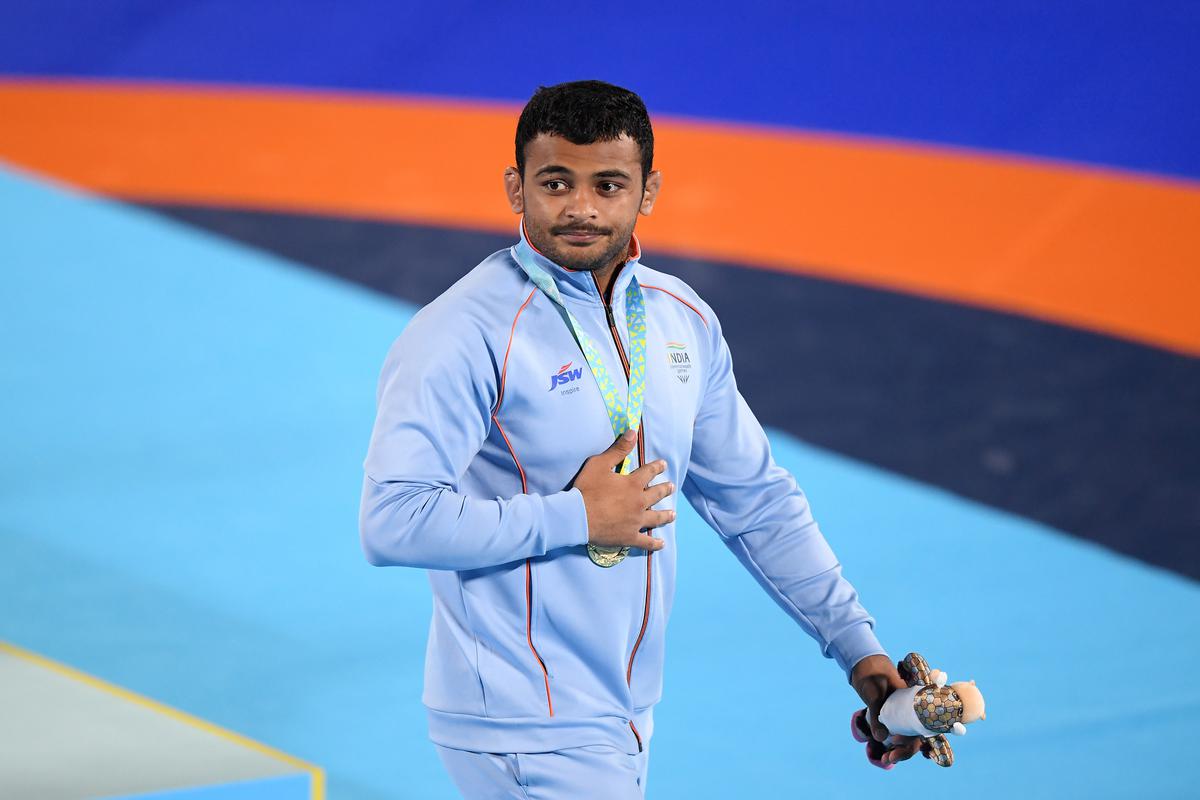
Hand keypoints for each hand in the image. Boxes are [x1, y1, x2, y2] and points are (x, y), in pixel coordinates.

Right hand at [572, 429, 673, 551]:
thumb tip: (633, 432)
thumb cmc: (586, 489)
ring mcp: (636, 521)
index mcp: (632, 484)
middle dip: (665, 489)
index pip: (649, 472)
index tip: (664, 464)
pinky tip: (661, 544)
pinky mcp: (629, 537)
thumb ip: (618, 449)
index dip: (657, 467)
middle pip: (656, 495)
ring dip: (665, 515)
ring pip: (656, 518)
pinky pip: (646, 542)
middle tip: (671, 487)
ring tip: (673, 514)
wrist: (577, 516)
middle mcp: (639, 502)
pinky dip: (655, 544)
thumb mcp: (600, 464)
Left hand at [850, 654, 922, 767]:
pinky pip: (899, 735)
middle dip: (906, 750)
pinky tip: (886, 754)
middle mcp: (912, 710)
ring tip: (885, 759)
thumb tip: (881, 739)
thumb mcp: (873, 694)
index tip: (899, 746)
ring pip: (909, 738)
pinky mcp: (895, 718)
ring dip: (900, 750)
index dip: (915, 741)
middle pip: (916, 735)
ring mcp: (904, 715)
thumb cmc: (873, 676)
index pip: (923, 726)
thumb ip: (876, 714)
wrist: (865, 666)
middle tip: (889, 758)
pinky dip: (895, 746)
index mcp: (914, 703)